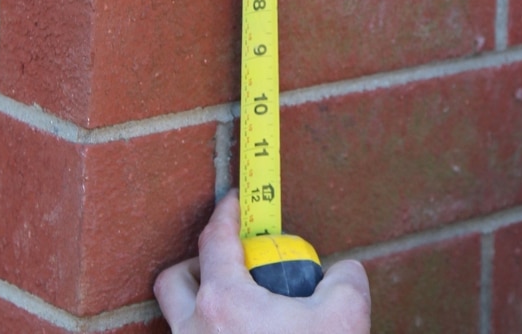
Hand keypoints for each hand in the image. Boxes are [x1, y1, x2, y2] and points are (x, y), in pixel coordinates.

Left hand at [154, 191, 370, 333]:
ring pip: (180, 321)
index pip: (215, 239)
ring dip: (202, 305)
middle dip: (198, 264)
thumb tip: (340, 273)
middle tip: (233, 265)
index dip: (227, 213)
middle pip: (175, 280)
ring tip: (243, 312)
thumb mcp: (347, 318)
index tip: (237, 201)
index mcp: (223, 302)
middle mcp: (193, 332)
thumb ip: (345, 280)